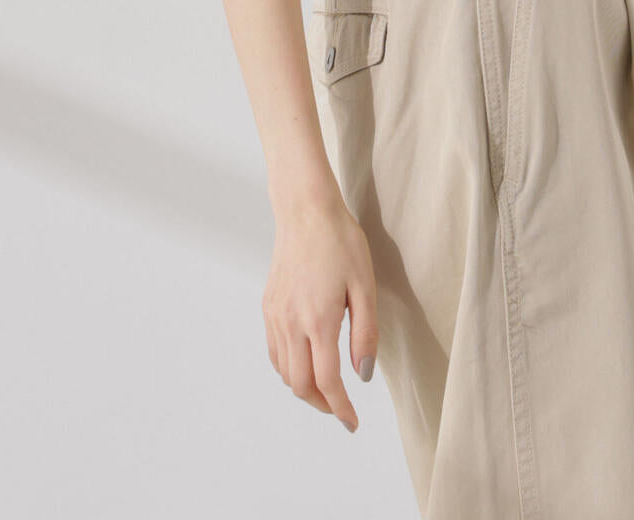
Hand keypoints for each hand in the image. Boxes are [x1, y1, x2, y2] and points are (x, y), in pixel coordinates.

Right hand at [262, 187, 378, 433]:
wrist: (306, 210)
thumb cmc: (340, 242)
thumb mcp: (364, 285)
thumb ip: (365, 334)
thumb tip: (362, 375)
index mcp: (318, 320)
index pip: (327, 381)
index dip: (341, 409)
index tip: (352, 423)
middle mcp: (292, 323)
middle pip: (300, 385)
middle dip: (322, 404)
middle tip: (342, 409)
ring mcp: (276, 315)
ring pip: (284, 372)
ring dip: (304, 389)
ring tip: (327, 389)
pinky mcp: (269, 306)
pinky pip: (275, 351)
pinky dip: (288, 368)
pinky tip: (305, 362)